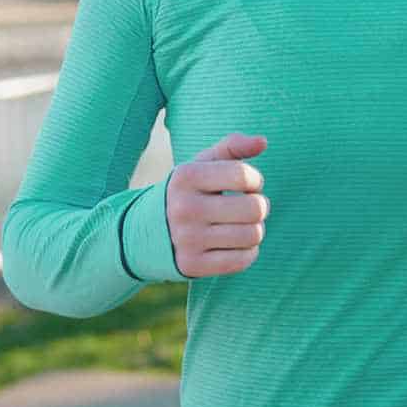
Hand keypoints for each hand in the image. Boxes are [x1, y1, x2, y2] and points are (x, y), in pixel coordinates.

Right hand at [165, 132, 270, 277]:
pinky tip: (237, 243)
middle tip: (248, 206)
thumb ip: (233, 147)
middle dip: (260, 206)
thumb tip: (263, 141)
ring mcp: (187, 239)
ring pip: (252, 235)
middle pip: (254, 208)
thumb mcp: (201, 164)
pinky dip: (249, 251)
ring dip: (255, 229)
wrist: (143, 231)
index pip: (243, 176)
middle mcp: (184, 208)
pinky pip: (242, 260)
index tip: (248, 184)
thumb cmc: (186, 191)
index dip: (255, 180)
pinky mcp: (192, 265)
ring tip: (242, 224)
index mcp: (186, 177)